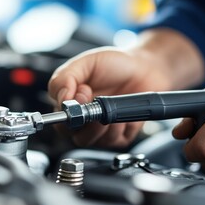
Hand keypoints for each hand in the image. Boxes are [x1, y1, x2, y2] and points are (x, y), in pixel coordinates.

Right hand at [48, 47, 170, 146]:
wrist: (145, 68)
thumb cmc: (115, 64)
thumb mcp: (87, 62)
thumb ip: (66, 77)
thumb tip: (61, 97)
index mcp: (72, 103)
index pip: (60, 121)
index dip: (69, 113)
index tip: (83, 94)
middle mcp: (84, 120)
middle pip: (75, 136)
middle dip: (87, 122)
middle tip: (99, 102)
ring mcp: (101, 130)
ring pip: (94, 141)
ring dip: (104, 124)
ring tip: (113, 105)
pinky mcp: (119, 136)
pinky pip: (115, 141)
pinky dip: (121, 127)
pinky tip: (125, 113)